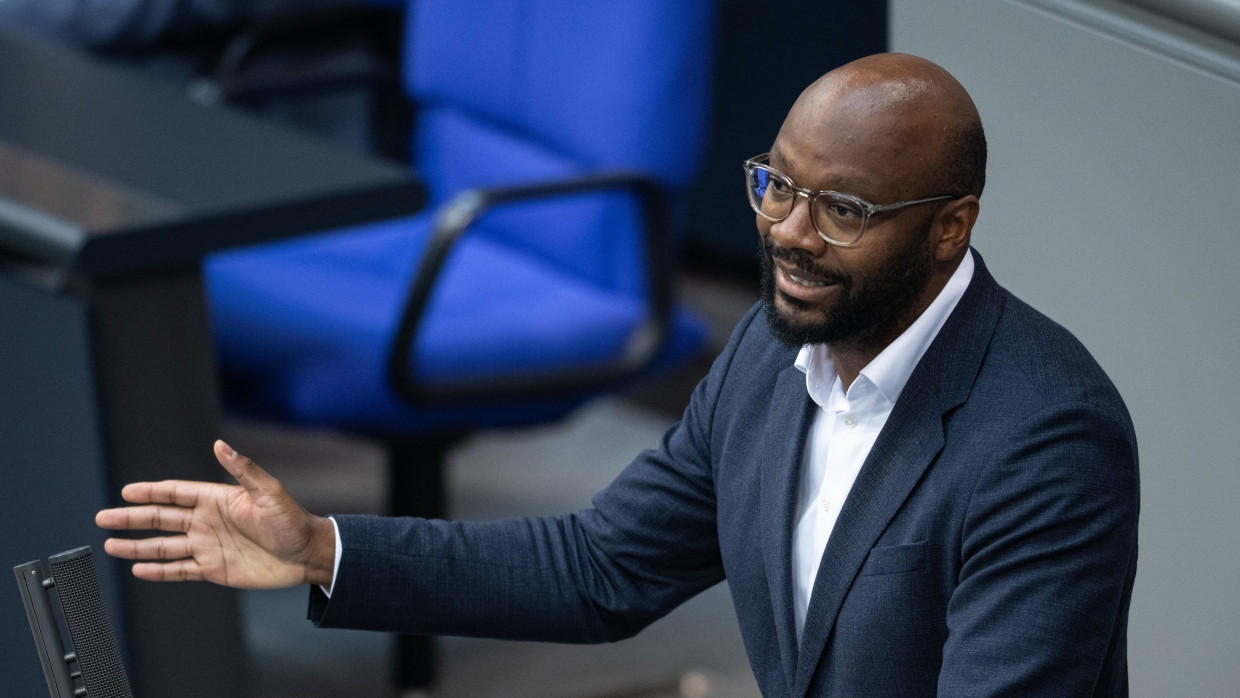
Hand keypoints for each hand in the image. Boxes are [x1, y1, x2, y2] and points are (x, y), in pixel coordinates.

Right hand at [95, 440, 335, 589]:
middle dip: (132, 518)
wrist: (305, 554)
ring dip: (137, 545)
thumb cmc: (292, 521)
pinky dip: (159, 570)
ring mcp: (208, 545)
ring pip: (164, 545)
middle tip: (104, 517)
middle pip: (162, 519)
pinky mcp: (213, 568)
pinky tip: (139, 569)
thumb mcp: (269, 492)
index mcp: (217, 500)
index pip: (176, 493)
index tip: (126, 492)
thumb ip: (244, 470)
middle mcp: (207, 521)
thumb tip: (221, 445)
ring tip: (111, 544)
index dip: (151, 493)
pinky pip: (180, 569)